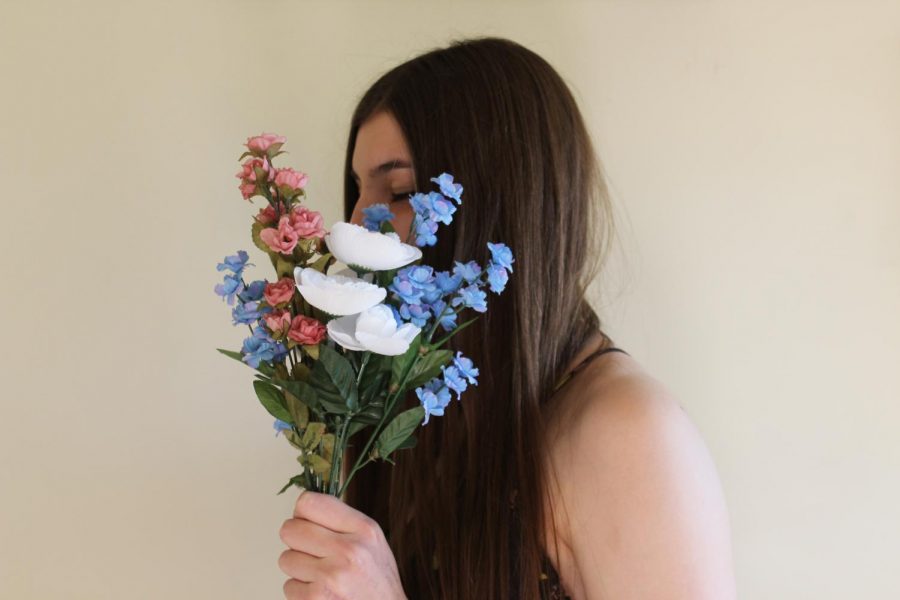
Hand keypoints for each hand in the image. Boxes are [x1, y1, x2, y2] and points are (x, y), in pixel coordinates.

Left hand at [278, 489, 406, 599]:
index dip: (302, 513)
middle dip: (297, 541)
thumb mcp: (372, 540)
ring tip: (321, 574)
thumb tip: (302, 506)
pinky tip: (321, 592)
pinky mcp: (316, 599)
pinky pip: (288, 586)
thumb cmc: (377, 580)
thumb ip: (341, 520)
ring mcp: (331, 577)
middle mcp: (348, 550)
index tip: (308, 521)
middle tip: (313, 551)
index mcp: (363, 529)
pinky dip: (301, 591)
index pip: (309, 503)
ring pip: (285, 559)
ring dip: (298, 568)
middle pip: (289, 529)